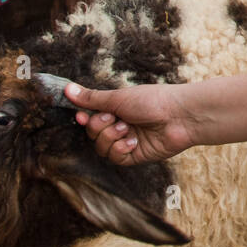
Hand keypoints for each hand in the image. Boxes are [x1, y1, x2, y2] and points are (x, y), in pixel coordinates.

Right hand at [66, 81, 196, 165]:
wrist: (179, 116)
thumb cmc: (152, 101)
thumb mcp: (118, 97)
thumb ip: (92, 98)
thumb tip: (67, 88)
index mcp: (116, 109)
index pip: (90, 117)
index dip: (84, 119)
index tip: (80, 116)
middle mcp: (120, 125)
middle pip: (93, 134)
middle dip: (99, 127)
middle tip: (114, 118)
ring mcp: (127, 141)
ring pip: (102, 148)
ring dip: (110, 137)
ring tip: (127, 128)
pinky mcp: (135, 156)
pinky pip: (115, 158)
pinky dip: (120, 149)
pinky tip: (132, 141)